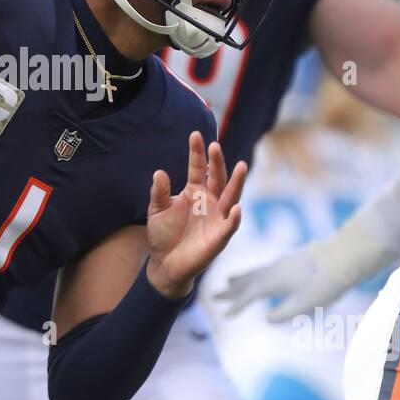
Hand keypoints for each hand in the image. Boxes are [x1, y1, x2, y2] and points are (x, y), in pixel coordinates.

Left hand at [145, 132, 246, 297]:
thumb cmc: (163, 235)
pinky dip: (234, 217)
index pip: (198, 167)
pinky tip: (237, 207)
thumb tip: (159, 172)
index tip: (195, 134)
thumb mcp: (157, 210)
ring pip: (231, 196)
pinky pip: (230, 225)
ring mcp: (217, 217)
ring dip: (237, 182)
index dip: (197, 152)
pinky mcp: (220, 236)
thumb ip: (159, 192)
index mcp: (195, 191)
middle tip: (214, 146)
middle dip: (217, 162)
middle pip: (218, 177)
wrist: (165, 264)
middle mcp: (210, 200)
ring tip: (241, 166)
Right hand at [216, 212, 387, 319]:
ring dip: (242, 278)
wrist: (347, 254)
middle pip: (247, 280)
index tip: (225, 315)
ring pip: (257, 271)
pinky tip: (263, 275)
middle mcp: (275, 269)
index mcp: (273, 280)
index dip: (236, 305)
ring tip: (230, 280)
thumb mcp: (306, 303)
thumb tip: (266, 317)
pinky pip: (267, 267)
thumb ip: (284, 312)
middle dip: (232, 289)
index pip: (249, 295)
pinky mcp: (295, 260)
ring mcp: (284, 262)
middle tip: (215, 296)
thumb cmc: (328, 282)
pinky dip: (257, 273)